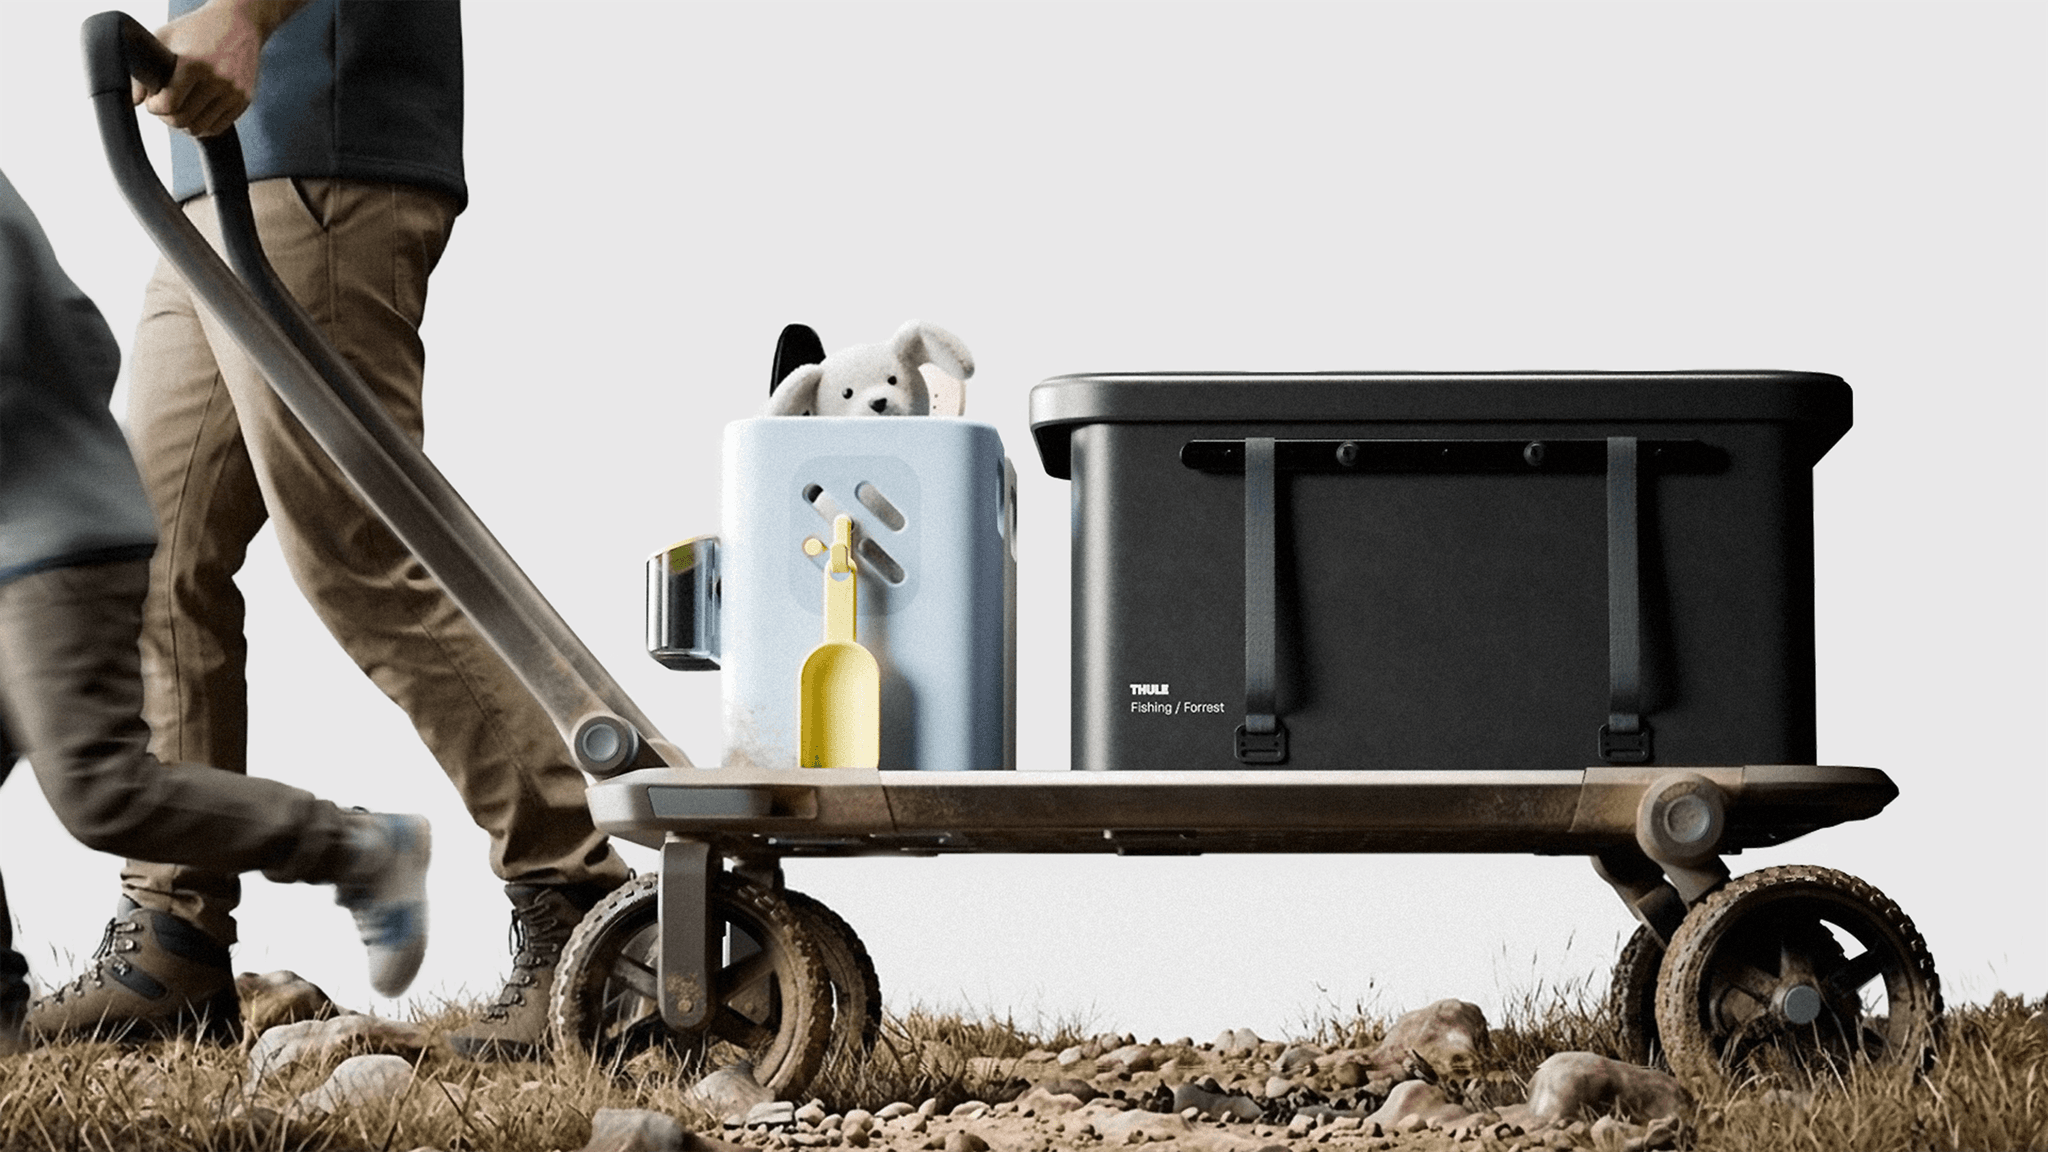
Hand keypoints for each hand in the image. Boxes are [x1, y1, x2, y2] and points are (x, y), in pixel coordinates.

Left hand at [130, 0, 308, 138]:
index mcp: (193, 64)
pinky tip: (197, 111)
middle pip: (183, 120)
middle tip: (165, 106)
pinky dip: (204, 125)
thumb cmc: (198, 28)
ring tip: (181, 108)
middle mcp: (216, 80)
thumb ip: (145, 70)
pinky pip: (219, 127)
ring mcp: (233, 92)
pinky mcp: (244, 99)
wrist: (239, 22)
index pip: (168, 105)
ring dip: (186, 123)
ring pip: (201, 128)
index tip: (153, 101)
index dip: (155, 108)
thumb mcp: (165, 38)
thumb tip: (135, 100)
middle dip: (167, 117)